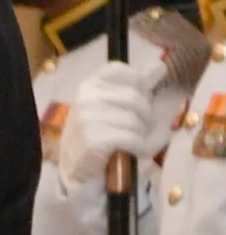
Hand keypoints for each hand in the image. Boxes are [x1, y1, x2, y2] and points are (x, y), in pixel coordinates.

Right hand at [57, 62, 166, 190]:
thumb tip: (160, 66)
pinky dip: (139, 146)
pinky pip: (131, 137)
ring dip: (142, 133)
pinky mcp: (94, 139)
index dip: (137, 84)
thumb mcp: (111, 104)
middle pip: (133, 96)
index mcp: (90, 85)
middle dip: (145, 114)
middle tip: (141, 127)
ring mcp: (88, 118)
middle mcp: (87, 98)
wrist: (75, 168)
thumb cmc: (98, 133)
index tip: (139, 99)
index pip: (119, 70)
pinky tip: (135, 151)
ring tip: (136, 141)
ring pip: (134, 119)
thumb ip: (135, 86)